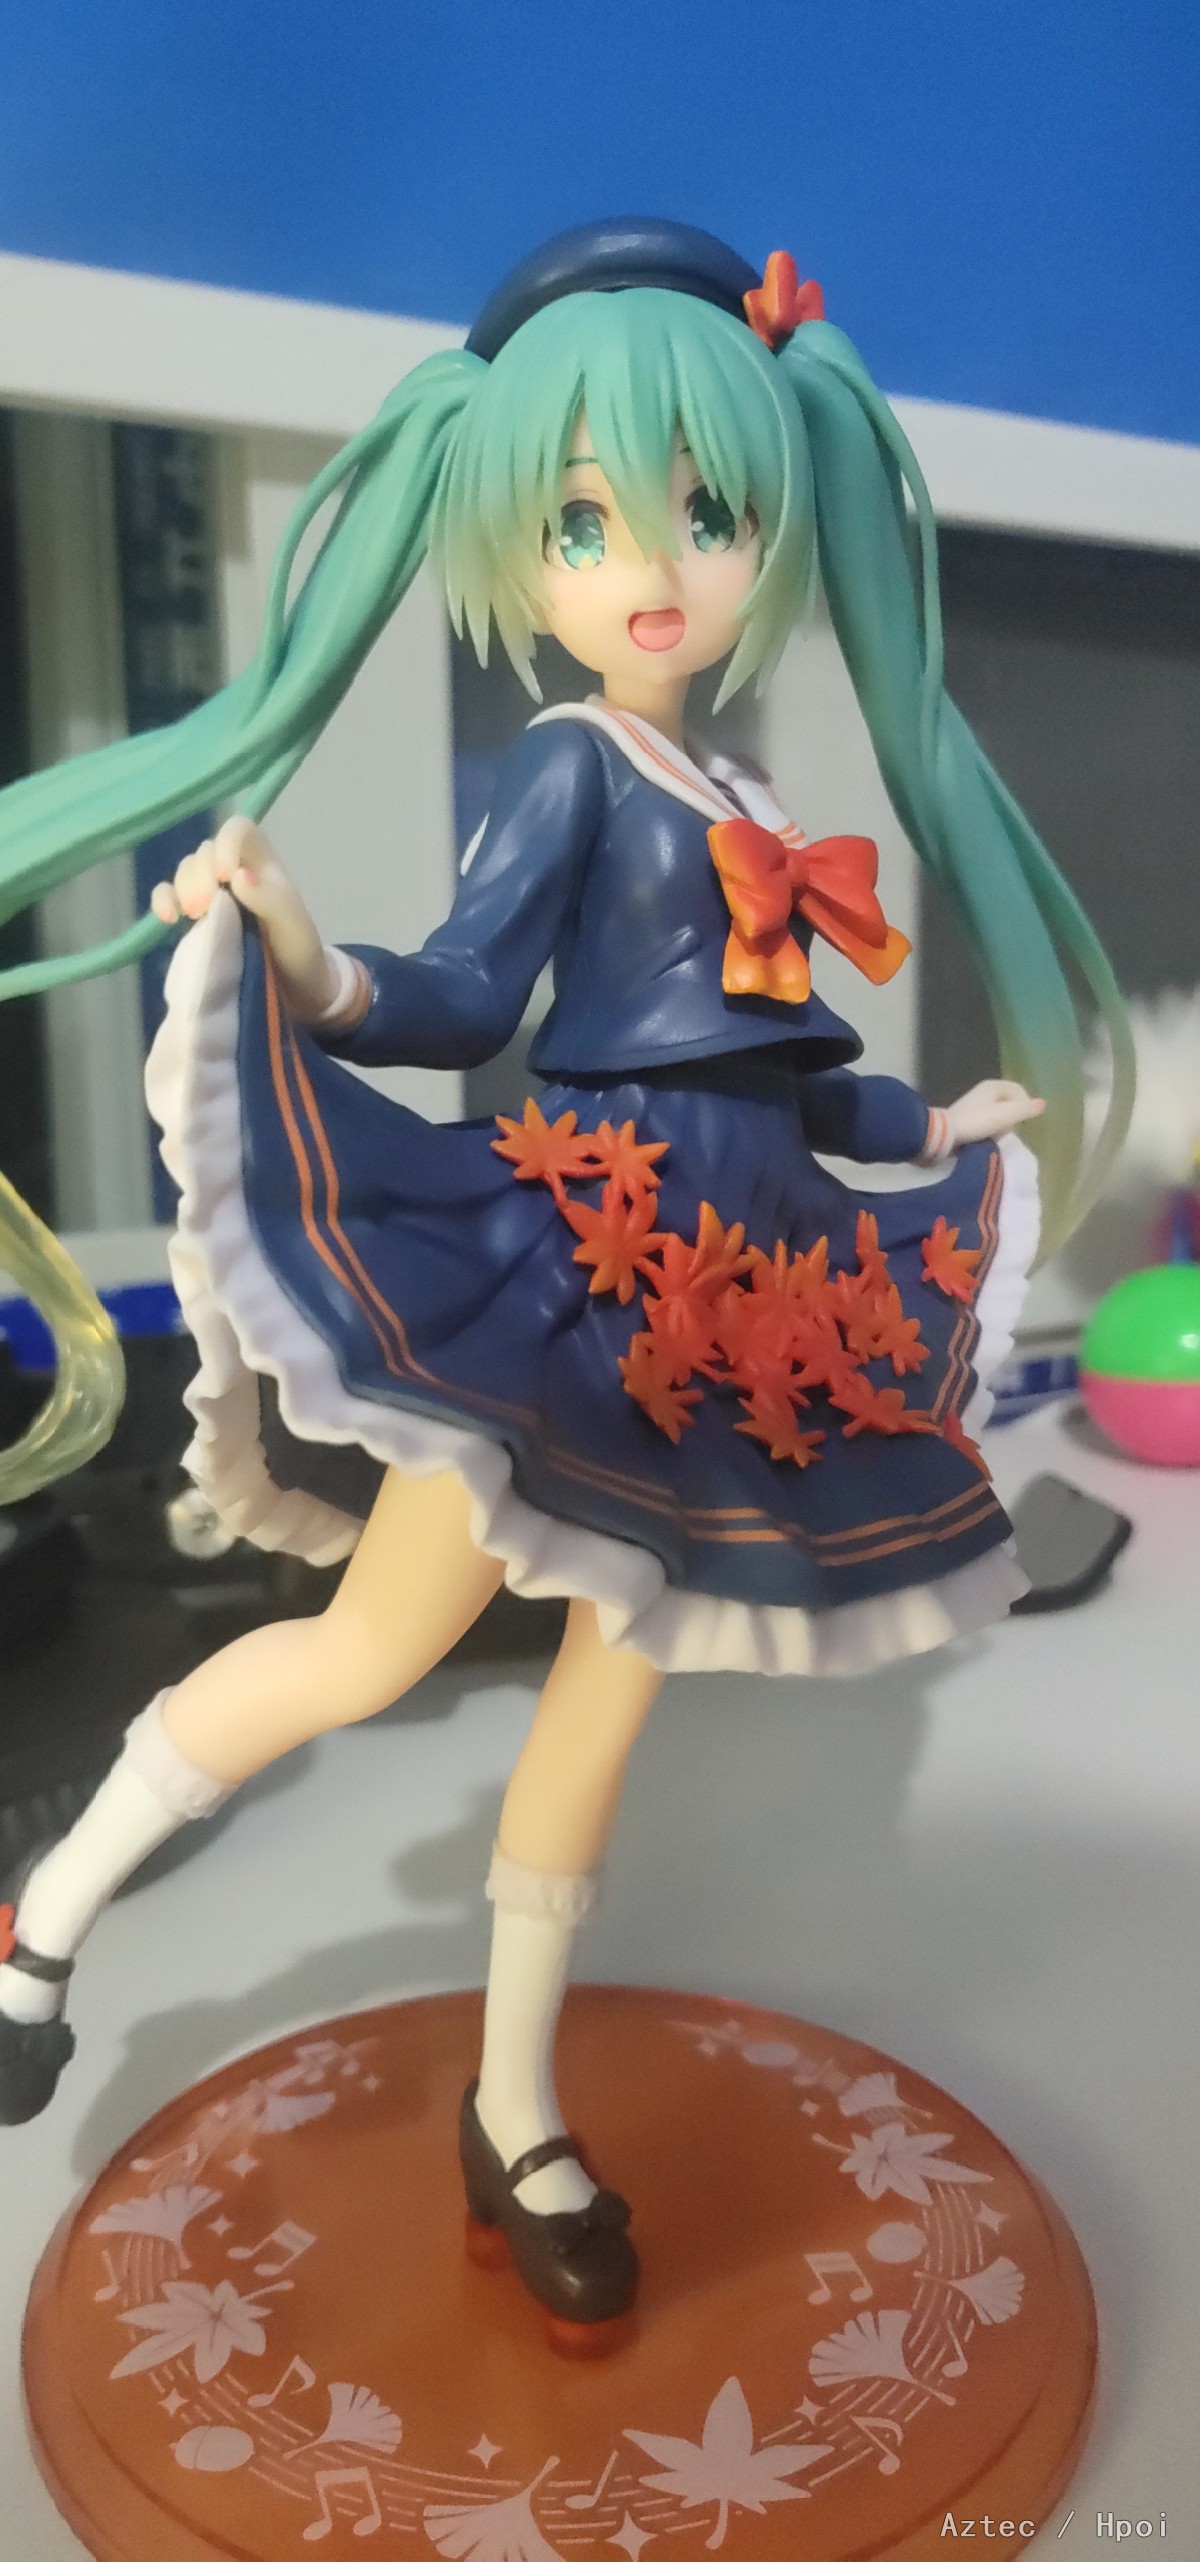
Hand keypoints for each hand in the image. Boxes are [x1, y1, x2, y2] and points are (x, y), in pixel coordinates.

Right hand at [150, 816, 335, 1017]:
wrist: (292, 992)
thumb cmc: (299, 953)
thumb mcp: (295, 927)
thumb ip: (271, 899)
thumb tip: (237, 876)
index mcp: (263, 864)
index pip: (238, 830)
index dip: (226, 845)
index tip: (226, 878)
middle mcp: (235, 871)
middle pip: (205, 852)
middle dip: (201, 876)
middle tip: (207, 909)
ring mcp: (211, 893)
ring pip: (185, 871)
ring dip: (183, 889)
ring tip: (195, 917)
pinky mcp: (193, 917)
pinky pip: (167, 895)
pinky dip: (162, 901)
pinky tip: (168, 918)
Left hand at [944, 1078, 1044, 1145]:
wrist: (945, 1134)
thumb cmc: (977, 1122)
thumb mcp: (1006, 1115)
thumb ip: (1026, 1109)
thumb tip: (1043, 1103)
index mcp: (993, 1086)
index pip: (1020, 1090)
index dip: (1025, 1105)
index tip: (1022, 1121)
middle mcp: (984, 1091)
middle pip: (1010, 1102)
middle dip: (1013, 1116)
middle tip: (1010, 1129)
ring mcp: (974, 1104)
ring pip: (999, 1113)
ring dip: (1002, 1125)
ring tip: (998, 1136)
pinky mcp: (967, 1117)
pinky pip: (987, 1121)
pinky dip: (990, 1129)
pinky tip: (987, 1139)